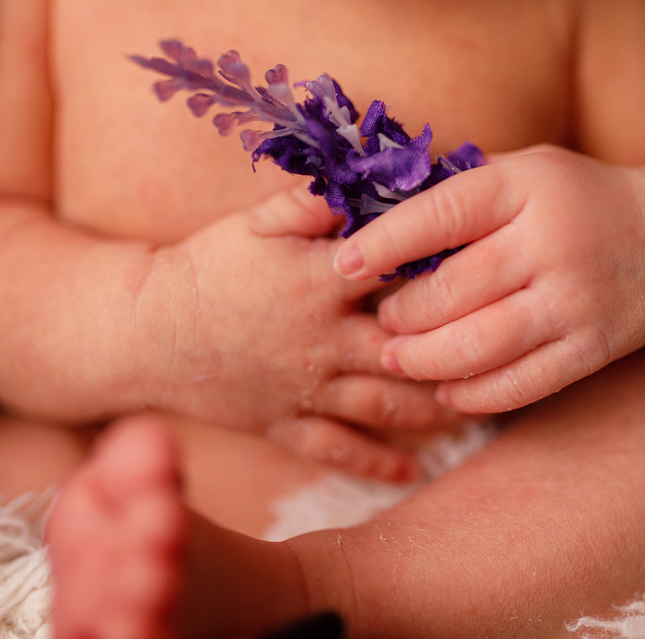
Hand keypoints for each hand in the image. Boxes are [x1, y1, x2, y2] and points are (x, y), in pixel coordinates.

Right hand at [151, 183, 458, 479]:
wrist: (145, 330)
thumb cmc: (204, 266)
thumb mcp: (254, 222)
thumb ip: (311, 200)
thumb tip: (365, 175)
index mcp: (320, 282)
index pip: (398, 273)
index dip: (443, 268)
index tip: (484, 266)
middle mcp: (324, 340)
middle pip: (406, 350)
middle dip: (454, 352)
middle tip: (500, 351)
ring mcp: (307, 389)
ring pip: (385, 406)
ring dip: (432, 408)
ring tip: (474, 406)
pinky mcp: (285, 424)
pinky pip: (338, 450)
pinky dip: (377, 462)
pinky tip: (412, 469)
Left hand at [332, 146, 644, 413]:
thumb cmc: (571, 200)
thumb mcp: (522, 170)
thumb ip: (455, 186)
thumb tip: (362, 203)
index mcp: (527, 186)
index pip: (443, 214)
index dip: (387, 243)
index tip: (344, 264)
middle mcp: (553, 242)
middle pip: (454, 291)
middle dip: (402, 313)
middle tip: (379, 319)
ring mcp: (577, 300)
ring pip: (481, 346)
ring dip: (425, 359)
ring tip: (397, 357)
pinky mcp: (594, 348)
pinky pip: (521, 384)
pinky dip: (473, 393)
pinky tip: (445, 387)